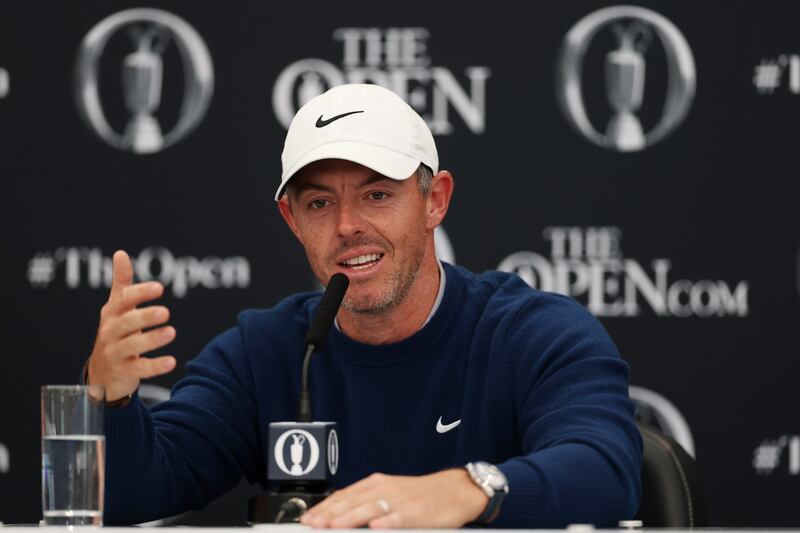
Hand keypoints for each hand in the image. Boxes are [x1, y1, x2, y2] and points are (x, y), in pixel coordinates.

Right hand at [87, 250, 176, 400]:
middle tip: (165, 312)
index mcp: (111, 313)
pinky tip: (172, 362)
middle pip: (127, 323)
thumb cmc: (115, 332)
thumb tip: (120, 252)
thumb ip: (121, 282)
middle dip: (145, 317)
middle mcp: (110, 332)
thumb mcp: (116, 307)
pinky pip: (140, 369)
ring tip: (171, 332)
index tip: (159, 288)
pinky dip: (156, 366)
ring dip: (152, 339)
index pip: (124, 300)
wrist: (103, 371)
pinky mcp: (125, 371)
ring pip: (133, 346)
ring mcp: (116, 353)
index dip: (141, 293)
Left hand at [300, 469, 487, 528]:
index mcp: (376, 483)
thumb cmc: (420, 495)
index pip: (344, 495)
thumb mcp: (390, 492)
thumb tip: (339, 514)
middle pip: (352, 501)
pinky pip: (398, 517)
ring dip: (350, 518)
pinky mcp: (415, 512)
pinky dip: (385, 521)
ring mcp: (400, 500)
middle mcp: (385, 489)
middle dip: (330, 514)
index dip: (325, 507)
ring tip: (333, 526)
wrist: (454, 490)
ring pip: (370, 509)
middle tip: (313, 524)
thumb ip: (366, 502)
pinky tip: (374, 527)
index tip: (308, 518)